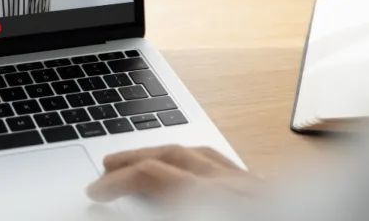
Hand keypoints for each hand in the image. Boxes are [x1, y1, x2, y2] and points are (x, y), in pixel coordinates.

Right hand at [86, 145, 263, 204]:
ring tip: (145, 161)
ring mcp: (257, 187)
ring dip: (166, 154)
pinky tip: (199, 172)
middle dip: (134, 158)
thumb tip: (115, 217)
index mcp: (210, 203)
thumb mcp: (197, 218)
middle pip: (174, 155)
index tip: (95, 195)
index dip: (116, 183)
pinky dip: (201, 162)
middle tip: (107, 167)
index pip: (152, 176)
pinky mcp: (274, 194)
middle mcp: (235, 186)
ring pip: (204, 155)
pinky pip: (230, 165)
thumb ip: (163, 215)